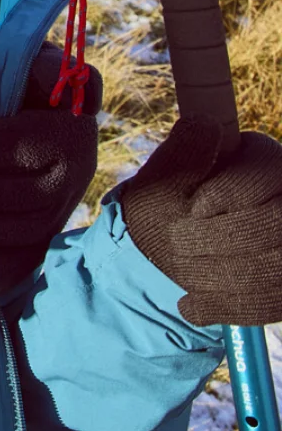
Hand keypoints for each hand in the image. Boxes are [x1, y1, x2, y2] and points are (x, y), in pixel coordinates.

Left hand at [0, 46, 97, 313]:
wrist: (66, 112)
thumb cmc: (30, 80)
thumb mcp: (33, 62)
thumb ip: (33, 64)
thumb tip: (39, 69)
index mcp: (61, 127)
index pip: (2, 145)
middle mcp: (70, 174)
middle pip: (1, 194)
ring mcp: (61, 209)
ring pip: (7, 230)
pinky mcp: (47, 233)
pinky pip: (21, 262)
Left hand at [120, 116, 281, 327]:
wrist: (160, 260)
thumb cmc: (164, 210)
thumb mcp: (161, 180)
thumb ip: (185, 153)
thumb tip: (206, 123)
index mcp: (263, 162)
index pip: (266, 172)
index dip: (229, 194)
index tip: (196, 209)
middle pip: (276, 222)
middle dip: (222, 240)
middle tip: (181, 245)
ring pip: (276, 267)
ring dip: (223, 277)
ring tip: (183, 278)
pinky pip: (273, 301)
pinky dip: (231, 307)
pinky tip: (193, 305)